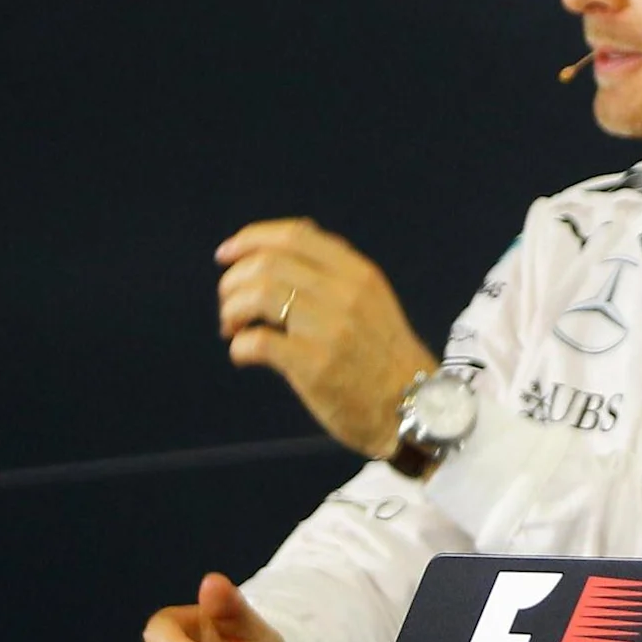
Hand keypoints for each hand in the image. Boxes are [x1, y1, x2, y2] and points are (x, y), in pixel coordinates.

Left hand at [216, 218, 438, 458]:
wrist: (414, 406)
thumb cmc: (384, 357)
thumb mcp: (372, 302)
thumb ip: (334, 275)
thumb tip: (276, 253)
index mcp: (359, 273)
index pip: (295, 235)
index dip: (251, 239)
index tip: (227, 254)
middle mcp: (346, 293)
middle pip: (268, 264)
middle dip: (233, 282)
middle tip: (229, 305)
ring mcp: (330, 329)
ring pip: (257, 296)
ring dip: (231, 310)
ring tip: (233, 328)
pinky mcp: (314, 365)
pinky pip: (256, 342)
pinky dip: (238, 346)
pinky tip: (243, 355)